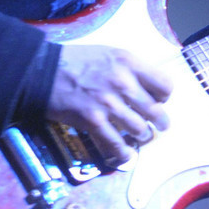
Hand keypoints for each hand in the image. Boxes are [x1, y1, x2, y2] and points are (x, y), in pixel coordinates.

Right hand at [46, 44, 171, 165]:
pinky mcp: (93, 121)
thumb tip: (148, 88)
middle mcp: (122, 82)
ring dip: (142, 136)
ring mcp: (108, 103)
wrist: (43, 71)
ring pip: (140, 130)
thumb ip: (130, 69)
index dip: (163, 96)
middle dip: (161, 122)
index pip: (164, 85)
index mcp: (128, 62)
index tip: (158, 100)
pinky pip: (116, 145)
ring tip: (139, 137)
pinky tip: (125, 154)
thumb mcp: (109, 53)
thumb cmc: (76, 60)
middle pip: (156, 111)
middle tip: (160, 126)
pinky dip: (123, 153)